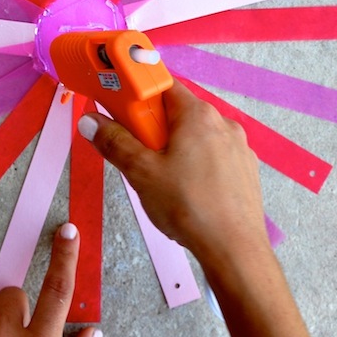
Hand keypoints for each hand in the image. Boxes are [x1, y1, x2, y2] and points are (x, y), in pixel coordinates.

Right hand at [78, 80, 268, 270]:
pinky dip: (198, 165)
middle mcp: (223, 123)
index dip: (139, 96)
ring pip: (197, 137)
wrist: (234, 250)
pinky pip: (214, 157)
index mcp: (198, 114)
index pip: (162, 86)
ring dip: (176, 148)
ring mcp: (239, 147)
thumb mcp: (141, 172)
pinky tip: (189, 193)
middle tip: (139, 155)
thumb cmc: (188, 206)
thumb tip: (90, 121)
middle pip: (179, 113)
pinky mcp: (246, 170)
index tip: (123, 113)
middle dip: (154, 129)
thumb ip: (114, 142)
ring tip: (163, 181)